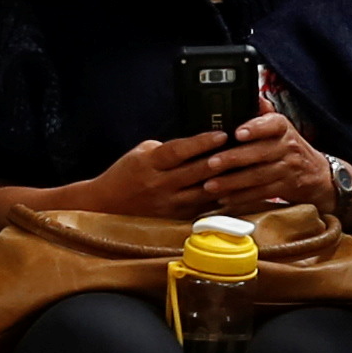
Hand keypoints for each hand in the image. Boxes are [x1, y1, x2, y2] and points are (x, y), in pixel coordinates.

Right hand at [70, 133, 230, 223]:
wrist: (106, 205)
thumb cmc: (126, 174)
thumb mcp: (141, 153)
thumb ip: (168, 150)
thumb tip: (198, 144)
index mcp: (150, 163)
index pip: (179, 151)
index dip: (201, 143)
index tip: (222, 134)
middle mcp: (160, 185)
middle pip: (196, 172)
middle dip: (222, 160)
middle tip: (244, 149)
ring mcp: (169, 204)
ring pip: (203, 192)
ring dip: (226, 181)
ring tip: (246, 169)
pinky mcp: (175, 218)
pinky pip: (202, 207)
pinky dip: (219, 199)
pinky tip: (236, 191)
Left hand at [199, 110, 339, 215]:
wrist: (317, 174)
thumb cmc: (290, 148)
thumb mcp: (281, 127)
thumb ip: (264, 113)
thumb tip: (251, 95)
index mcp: (282, 128)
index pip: (272, 124)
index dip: (255, 128)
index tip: (237, 133)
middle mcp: (287, 147)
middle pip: (259, 153)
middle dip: (233, 159)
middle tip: (211, 162)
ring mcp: (287, 169)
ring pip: (258, 176)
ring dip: (232, 182)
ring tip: (210, 185)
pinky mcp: (284, 188)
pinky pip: (261, 193)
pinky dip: (242, 197)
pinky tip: (224, 198)